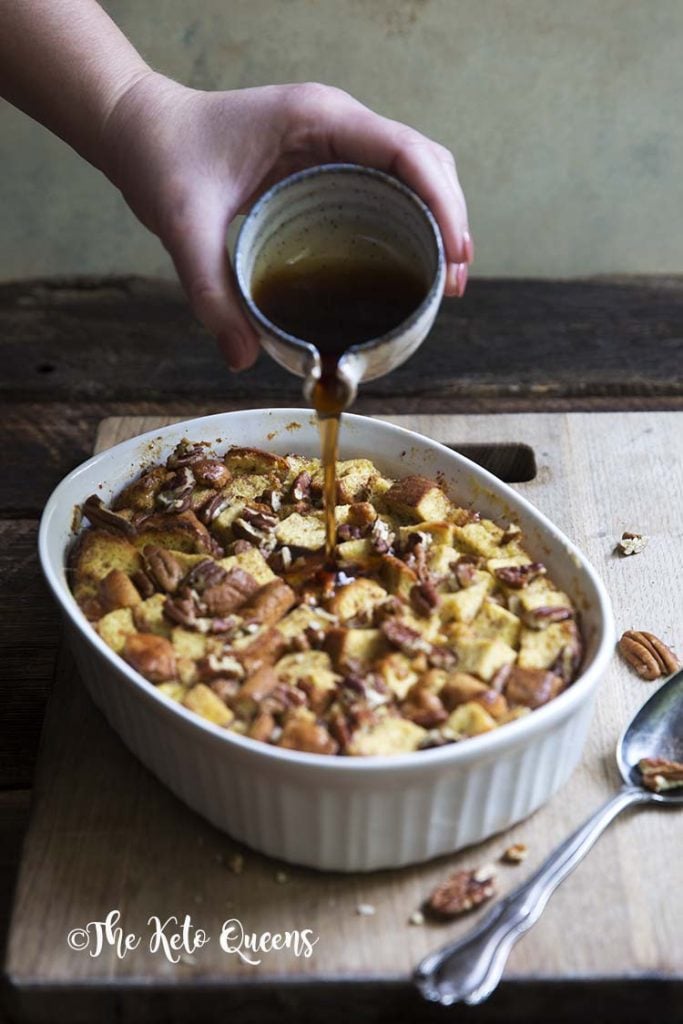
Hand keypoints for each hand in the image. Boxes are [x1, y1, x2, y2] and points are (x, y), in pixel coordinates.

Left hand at [104, 73, 471, 370]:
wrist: (143, 131)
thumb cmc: (164, 161)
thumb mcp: (183, 229)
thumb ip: (210, 295)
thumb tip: (243, 361)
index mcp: (317, 119)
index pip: (407, 153)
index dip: (443, 205)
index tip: (457, 259)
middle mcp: (337, 122)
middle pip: (425, 162)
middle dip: (451, 219)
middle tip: (456, 284)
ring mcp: (335, 139)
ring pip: (414, 171)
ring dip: (438, 218)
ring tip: (447, 279)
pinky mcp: (327, 159)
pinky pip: (387, 182)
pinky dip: (411, 217)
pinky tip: (411, 261)